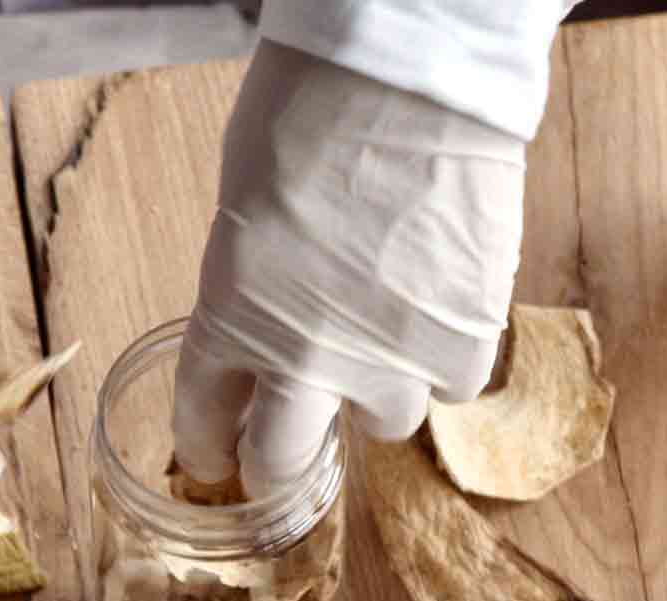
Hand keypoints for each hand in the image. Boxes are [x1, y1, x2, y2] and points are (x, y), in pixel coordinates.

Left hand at [172, 41, 524, 496]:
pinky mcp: (463, 346)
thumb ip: (248, 296)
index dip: (207, 446)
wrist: (415, 74)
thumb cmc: (314, 115)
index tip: (218, 457)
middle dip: (276, 460)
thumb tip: (269, 337)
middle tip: (287, 444)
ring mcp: (390, 360)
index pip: (203, 419)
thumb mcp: (244, 214)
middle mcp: (305, 357)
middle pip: (282, 460)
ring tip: (388, 333)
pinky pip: (452, 388)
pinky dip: (443, 358)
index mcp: (231, 316)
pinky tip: (439, 309)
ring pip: (383, 424)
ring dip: (378, 390)